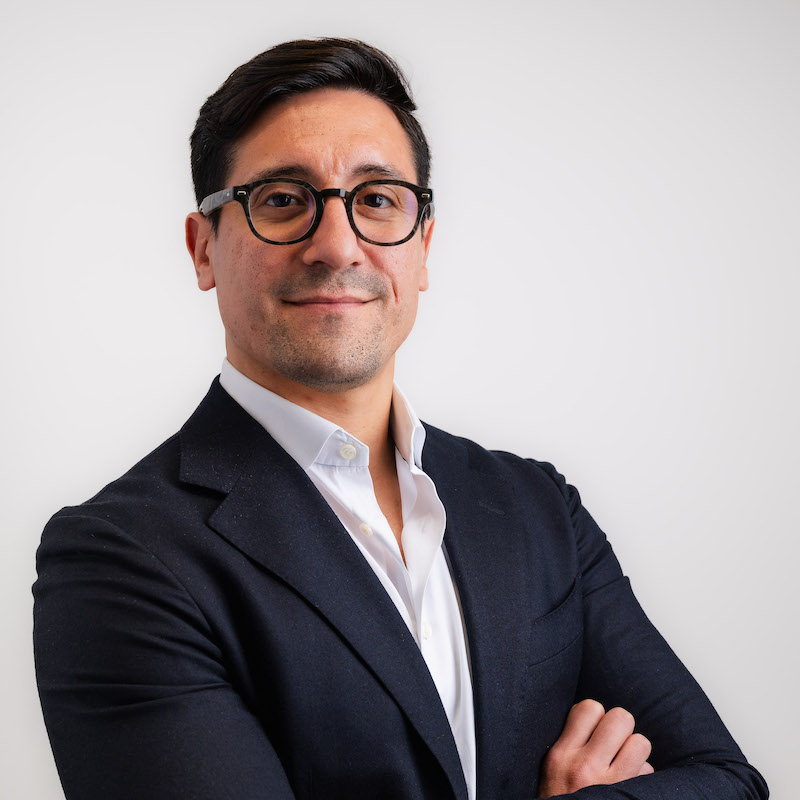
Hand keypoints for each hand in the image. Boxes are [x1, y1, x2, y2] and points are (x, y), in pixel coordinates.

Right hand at [538, 700, 653, 796]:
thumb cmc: (558, 798)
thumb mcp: (552, 767)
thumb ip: (571, 741)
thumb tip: (598, 717)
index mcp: (561, 754)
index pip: (590, 708)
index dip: (597, 716)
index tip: (594, 730)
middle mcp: (584, 766)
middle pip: (620, 718)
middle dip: (620, 729)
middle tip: (613, 744)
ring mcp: (609, 784)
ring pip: (640, 742)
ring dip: (635, 751)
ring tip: (623, 762)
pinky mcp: (627, 797)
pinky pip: (648, 771)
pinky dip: (643, 774)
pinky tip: (629, 784)